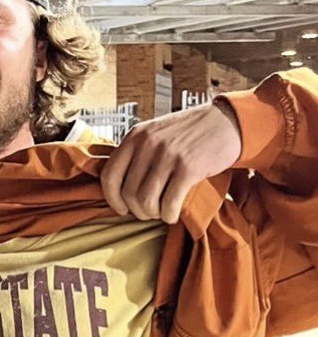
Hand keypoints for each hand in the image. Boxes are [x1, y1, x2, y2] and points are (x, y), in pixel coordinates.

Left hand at [100, 101, 241, 223]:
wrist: (227, 121)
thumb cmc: (188, 133)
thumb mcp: (155, 133)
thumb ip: (136, 154)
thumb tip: (117, 188)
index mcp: (135, 136)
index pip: (110, 175)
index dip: (112, 198)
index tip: (121, 208)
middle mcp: (148, 144)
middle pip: (128, 192)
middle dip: (137, 210)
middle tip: (149, 212)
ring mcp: (168, 155)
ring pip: (146, 200)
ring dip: (153, 214)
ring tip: (161, 212)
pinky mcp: (189, 167)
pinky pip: (169, 203)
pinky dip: (169, 215)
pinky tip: (173, 214)